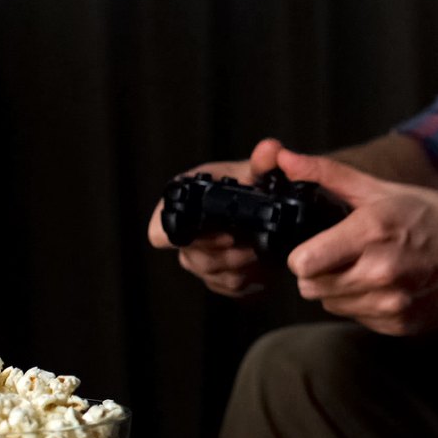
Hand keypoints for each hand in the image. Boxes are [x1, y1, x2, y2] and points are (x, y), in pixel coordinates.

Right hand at [146, 137, 288, 297]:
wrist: (276, 204)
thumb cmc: (258, 184)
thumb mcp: (262, 171)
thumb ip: (264, 162)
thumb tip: (271, 149)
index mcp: (184, 201)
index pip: (160, 231)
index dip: (189, 238)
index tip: (227, 236)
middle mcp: (185, 232)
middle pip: (191, 259)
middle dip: (226, 256)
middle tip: (254, 247)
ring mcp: (199, 257)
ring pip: (210, 275)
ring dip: (239, 268)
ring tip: (261, 252)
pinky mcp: (218, 276)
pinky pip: (226, 287)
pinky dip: (247, 280)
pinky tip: (261, 265)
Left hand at [276, 148, 437, 335]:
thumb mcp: (384, 190)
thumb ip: (328, 176)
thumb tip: (282, 159)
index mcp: (373, 231)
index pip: (302, 263)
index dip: (303, 254)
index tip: (318, 245)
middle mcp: (381, 271)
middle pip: (310, 287)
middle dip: (319, 271)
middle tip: (344, 255)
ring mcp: (392, 304)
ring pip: (331, 305)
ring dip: (340, 288)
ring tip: (369, 268)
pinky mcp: (401, 325)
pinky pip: (357, 318)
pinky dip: (364, 303)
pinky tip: (388, 285)